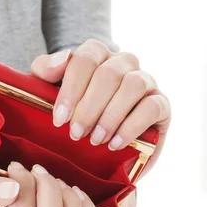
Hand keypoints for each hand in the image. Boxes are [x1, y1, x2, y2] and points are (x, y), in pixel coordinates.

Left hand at [31, 40, 170, 172]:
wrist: (98, 150)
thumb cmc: (71, 115)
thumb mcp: (47, 93)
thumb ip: (45, 71)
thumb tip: (62, 59)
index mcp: (97, 56)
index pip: (87, 58)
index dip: (72, 88)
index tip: (59, 118)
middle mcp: (124, 64)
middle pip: (109, 73)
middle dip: (89, 107)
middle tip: (75, 134)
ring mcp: (146, 82)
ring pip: (133, 85)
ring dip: (111, 115)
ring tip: (95, 140)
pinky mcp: (161, 105)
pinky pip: (152, 107)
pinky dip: (131, 126)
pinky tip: (115, 144)